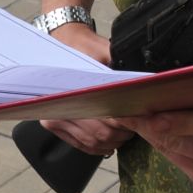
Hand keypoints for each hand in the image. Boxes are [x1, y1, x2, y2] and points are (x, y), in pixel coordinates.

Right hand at [36, 23, 133, 156]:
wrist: (65, 44)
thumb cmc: (84, 47)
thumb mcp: (104, 53)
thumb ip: (117, 69)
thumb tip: (137, 84)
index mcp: (69, 91)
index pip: (103, 116)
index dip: (124, 120)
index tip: (137, 118)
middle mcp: (58, 108)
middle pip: (98, 134)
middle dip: (121, 134)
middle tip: (136, 127)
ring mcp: (54, 118)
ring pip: (91, 142)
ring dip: (111, 143)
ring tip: (126, 134)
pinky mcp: (54, 124)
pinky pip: (79, 144)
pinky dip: (97, 147)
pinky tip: (110, 143)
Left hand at [116, 106, 192, 186]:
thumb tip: (173, 83)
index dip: (176, 121)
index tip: (151, 115)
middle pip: (180, 140)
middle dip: (148, 123)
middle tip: (121, 105)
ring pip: (171, 150)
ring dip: (147, 131)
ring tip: (124, 113)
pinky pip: (175, 157)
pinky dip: (159, 140)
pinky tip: (145, 125)